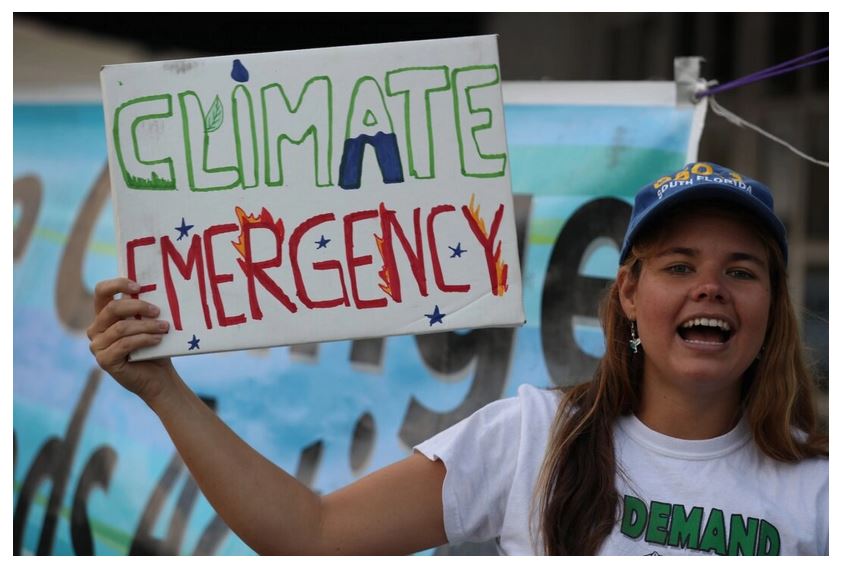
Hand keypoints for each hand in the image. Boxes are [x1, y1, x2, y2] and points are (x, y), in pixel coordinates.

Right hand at [87, 277, 177, 405]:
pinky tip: (158, 339)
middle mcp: (96, 329)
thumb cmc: (154, 345)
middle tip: (158, 311)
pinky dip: (144, 339)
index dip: (117, 284)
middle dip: (138, 307)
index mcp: (104, 315)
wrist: (159, 377)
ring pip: (121, 328)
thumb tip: (154, 286)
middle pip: (112, 309)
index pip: (101, 291)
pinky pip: (124, 344)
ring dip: (146, 325)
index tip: (139, 286)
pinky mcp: (104, 360)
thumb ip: (144, 307)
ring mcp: (97, 346)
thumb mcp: (148, 323)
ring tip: (165, 327)